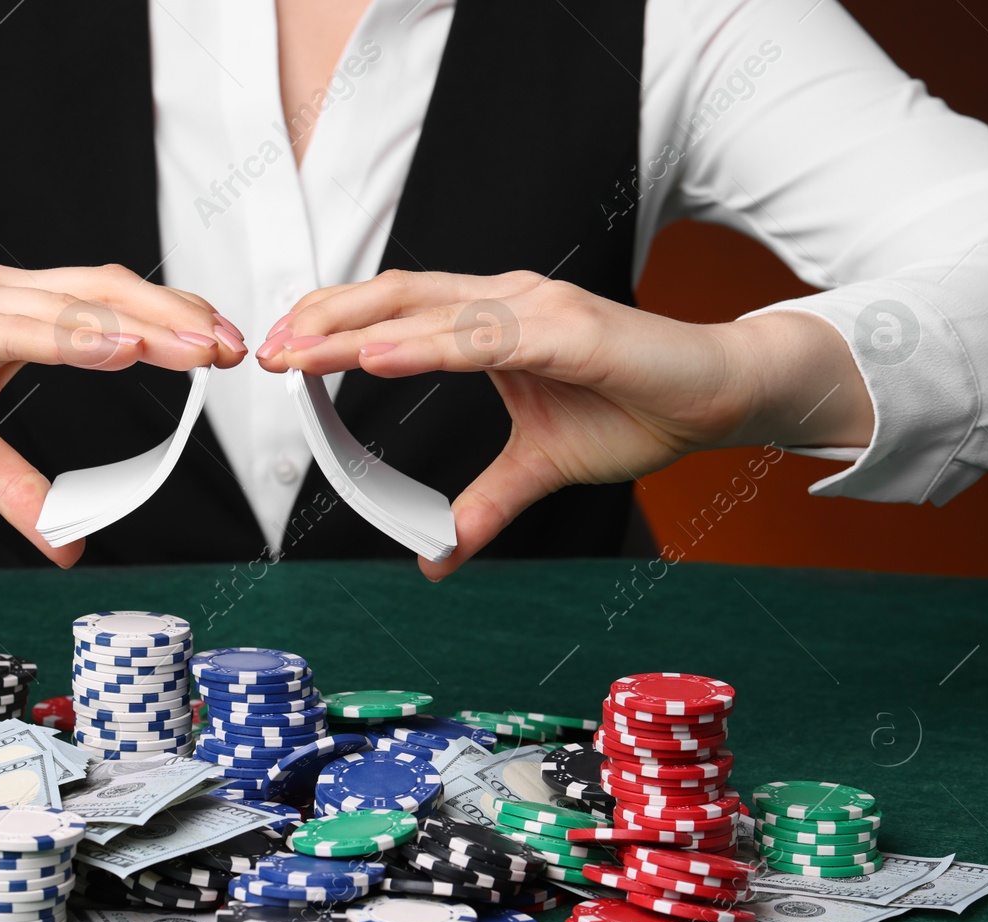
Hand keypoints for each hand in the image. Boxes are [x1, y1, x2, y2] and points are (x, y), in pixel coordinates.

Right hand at [0, 264, 246, 566]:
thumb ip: (20, 490)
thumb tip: (67, 545)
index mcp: (15, 316)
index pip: (111, 309)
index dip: (169, 327)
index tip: (224, 354)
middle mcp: (2, 296)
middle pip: (110, 295)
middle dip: (178, 322)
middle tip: (237, 350)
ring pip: (74, 305)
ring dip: (142, 325)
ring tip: (200, 348)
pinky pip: (14, 326)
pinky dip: (71, 333)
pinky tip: (117, 345)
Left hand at [256, 270, 870, 578]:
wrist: (721, 395)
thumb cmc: (636, 411)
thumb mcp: (539, 467)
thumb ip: (485, 503)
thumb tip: (436, 556)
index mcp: (491, 321)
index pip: (396, 314)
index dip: (337, 329)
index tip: (281, 355)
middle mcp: (505, 301)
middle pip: (395, 300)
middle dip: (324, 323)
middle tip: (265, 351)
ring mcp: (535, 309)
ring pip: (428, 312)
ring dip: (357, 331)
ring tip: (298, 351)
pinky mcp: (570, 329)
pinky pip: (484, 335)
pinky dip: (426, 343)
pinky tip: (377, 355)